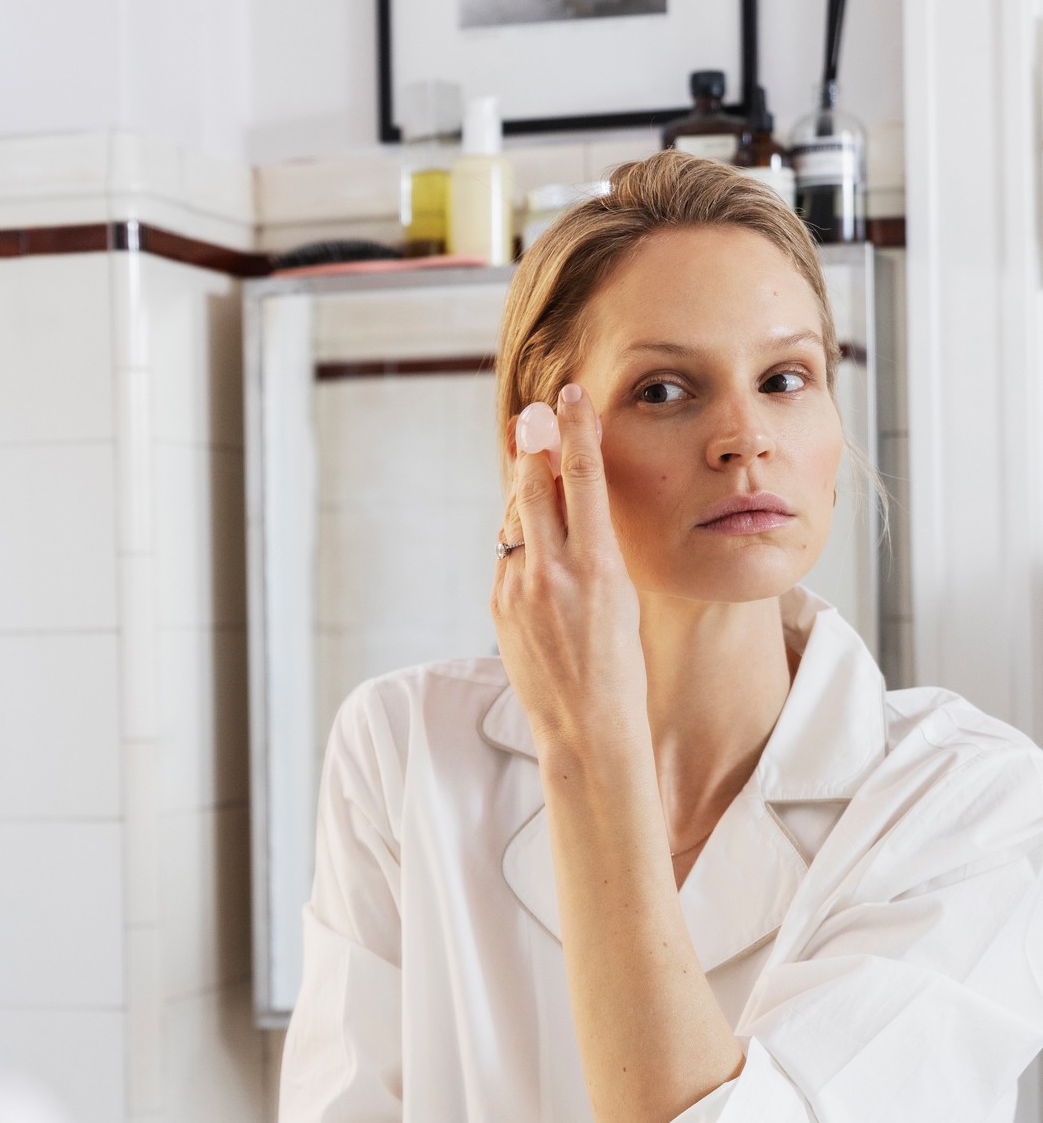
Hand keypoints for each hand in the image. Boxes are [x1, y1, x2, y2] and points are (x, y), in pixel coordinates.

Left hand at [490, 384, 646, 765]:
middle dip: (534, 446)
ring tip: (533, 465)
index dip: (573, 429)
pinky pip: (507, 554)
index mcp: (599, 566)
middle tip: (535, 415)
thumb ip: (596, 548)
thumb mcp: (624, 597)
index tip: (568, 395)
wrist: (587, 727)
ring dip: (524, 490)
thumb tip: (572, 503)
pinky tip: (530, 537)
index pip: (581, 477)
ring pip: (515, 517)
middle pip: (533, 484)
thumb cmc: (621, 666)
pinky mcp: (499, 606)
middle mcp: (554, 571)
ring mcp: (519, 588)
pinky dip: (518, 538)